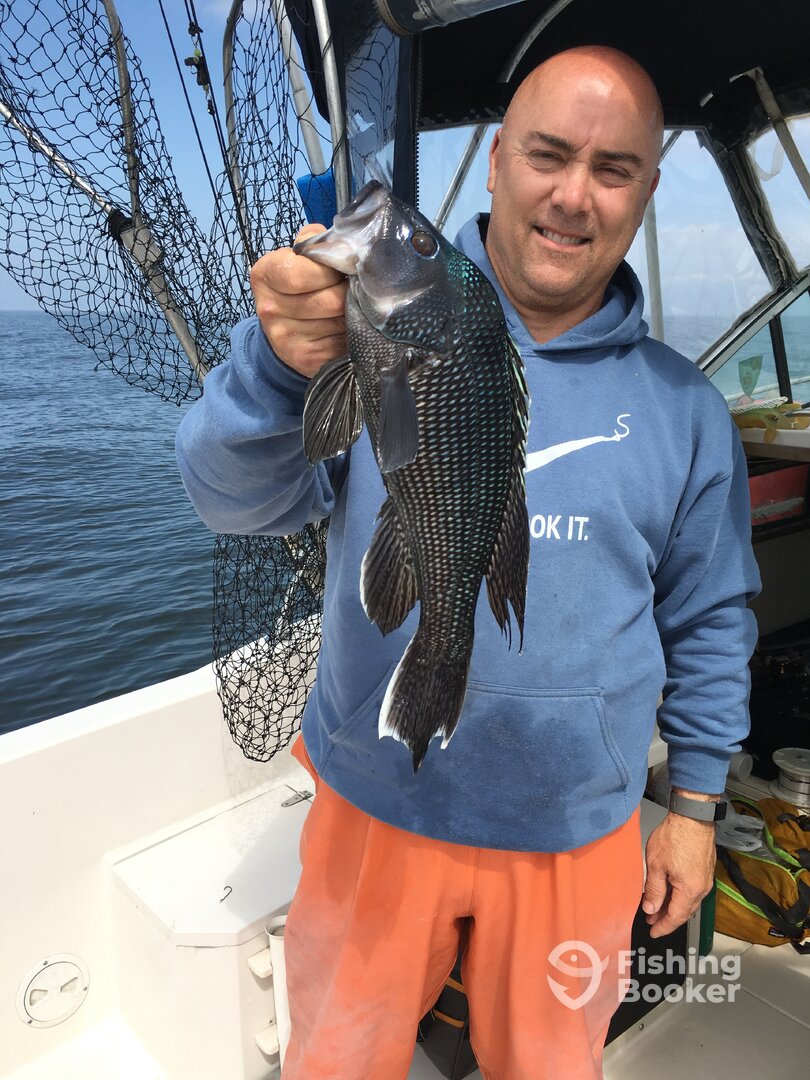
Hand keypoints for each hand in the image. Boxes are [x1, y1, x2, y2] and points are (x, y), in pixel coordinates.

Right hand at [250, 223, 347, 377]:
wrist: (285, 329)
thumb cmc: (299, 283)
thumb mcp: (299, 255)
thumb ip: (317, 242)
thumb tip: (345, 246)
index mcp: (264, 275)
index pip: (303, 274)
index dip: (330, 271)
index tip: (338, 271)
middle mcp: (269, 310)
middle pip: (330, 301)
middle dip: (348, 293)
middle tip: (348, 290)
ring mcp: (286, 340)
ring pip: (342, 322)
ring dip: (353, 313)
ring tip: (347, 307)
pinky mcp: (307, 360)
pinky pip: (344, 343)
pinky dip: (352, 334)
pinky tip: (344, 328)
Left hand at [642, 813, 715, 937]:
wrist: (693, 816)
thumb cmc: (675, 836)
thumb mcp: (656, 865)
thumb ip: (654, 890)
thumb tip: (651, 909)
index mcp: (689, 891)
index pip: (676, 918)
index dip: (663, 927)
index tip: (653, 933)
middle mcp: (702, 888)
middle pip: (684, 911)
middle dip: (666, 918)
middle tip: (651, 920)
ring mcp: (705, 879)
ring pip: (688, 900)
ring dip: (673, 906)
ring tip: (657, 906)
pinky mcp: (705, 869)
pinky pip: (692, 889)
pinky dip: (680, 894)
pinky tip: (669, 890)